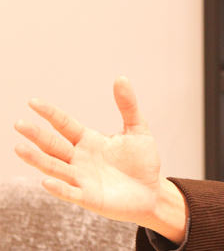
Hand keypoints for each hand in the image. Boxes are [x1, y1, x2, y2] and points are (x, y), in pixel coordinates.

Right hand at [14, 77, 186, 242]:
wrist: (152, 190)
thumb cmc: (142, 160)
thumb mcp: (137, 129)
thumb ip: (128, 106)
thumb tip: (121, 78)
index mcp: (88, 140)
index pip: (64, 124)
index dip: (50, 114)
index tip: (33, 102)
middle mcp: (79, 158)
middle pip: (53, 145)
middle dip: (36, 135)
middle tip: (19, 124)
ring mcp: (82, 178)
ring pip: (55, 167)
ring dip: (37, 160)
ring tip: (20, 148)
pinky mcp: (89, 197)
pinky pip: (70, 192)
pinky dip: (58, 188)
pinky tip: (46, 181)